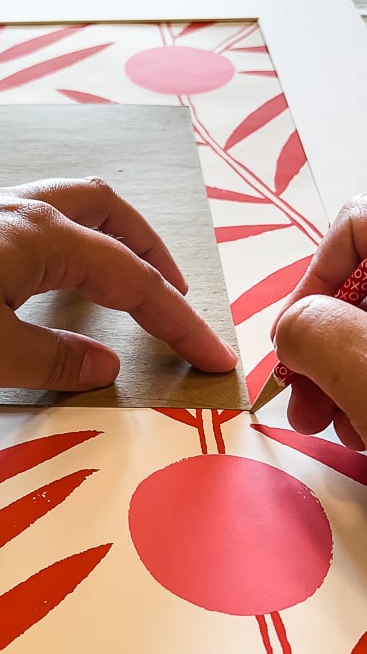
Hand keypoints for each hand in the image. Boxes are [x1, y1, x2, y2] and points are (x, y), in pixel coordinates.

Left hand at [0, 177, 237, 395]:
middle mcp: (9, 208)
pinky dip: (48, 248)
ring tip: (108, 284)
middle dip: (147, 253)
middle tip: (169, 298)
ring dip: (96, 241)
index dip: (178, 321)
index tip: (217, 355)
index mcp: (38, 235)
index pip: (131, 278)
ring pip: (56, 210)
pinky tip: (27, 280)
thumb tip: (103, 363)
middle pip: (103, 212)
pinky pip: (14, 224)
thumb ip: (53, 359)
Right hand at [273, 195, 366, 448]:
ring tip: (343, 429)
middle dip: (322, 349)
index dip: (312, 282)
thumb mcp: (362, 366)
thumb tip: (293, 332)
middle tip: (307, 403)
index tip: (295, 339)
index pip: (353, 224)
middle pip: (362, 287)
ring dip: (343, 380)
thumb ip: (310, 330)